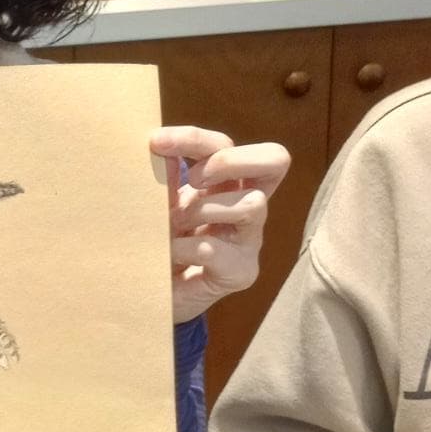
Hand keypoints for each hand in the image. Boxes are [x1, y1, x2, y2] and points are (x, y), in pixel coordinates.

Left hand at [150, 127, 291, 324]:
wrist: (156, 293)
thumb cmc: (163, 242)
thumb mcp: (162, 205)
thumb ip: (167, 180)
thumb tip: (164, 150)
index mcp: (227, 183)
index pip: (227, 144)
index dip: (195, 138)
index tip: (155, 143)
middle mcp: (247, 205)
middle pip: (275, 160)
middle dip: (229, 161)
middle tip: (194, 180)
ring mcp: (249, 239)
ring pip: (251, 204)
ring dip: (203, 210)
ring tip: (173, 227)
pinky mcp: (240, 272)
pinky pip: (215, 248)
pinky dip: (183, 247)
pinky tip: (169, 253)